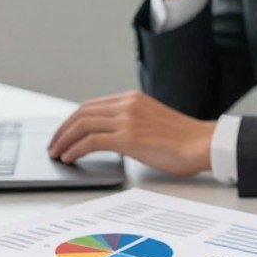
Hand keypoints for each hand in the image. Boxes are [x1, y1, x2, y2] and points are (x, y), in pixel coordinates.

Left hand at [48, 92, 214, 175]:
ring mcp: (127, 120)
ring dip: (64, 140)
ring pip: (82, 125)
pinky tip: (70, 158)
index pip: (91, 105)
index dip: (72, 120)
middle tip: (53, 144)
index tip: (64, 132)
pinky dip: (75, 149)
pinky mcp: (128, 137)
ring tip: (57, 153)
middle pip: (81, 113)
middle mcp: (127, 105)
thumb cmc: (183, 140)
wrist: (203, 144)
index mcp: (132, 99)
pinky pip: (91, 141)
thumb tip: (111, 136)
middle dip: (62, 130)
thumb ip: (131, 122)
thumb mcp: (152, 121)